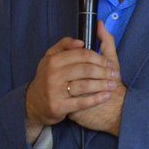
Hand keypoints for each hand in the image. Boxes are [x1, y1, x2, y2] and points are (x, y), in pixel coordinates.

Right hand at [24, 24, 119, 142]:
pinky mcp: (58, 106)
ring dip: (102, 85)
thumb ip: (65, 45)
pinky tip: (105, 96)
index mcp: (53, 60)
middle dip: (103, 71)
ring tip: (113, 85)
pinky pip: (81, 102)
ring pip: (85, 85)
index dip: (98, 58)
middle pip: (85, 69)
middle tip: (114, 74)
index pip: (82, 54)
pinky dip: (96, 99)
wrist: (34, 103)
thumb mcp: (51, 58)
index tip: (108, 62)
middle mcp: (53, 74)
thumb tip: (81, 42)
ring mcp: (55, 91)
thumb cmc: (47, 78)